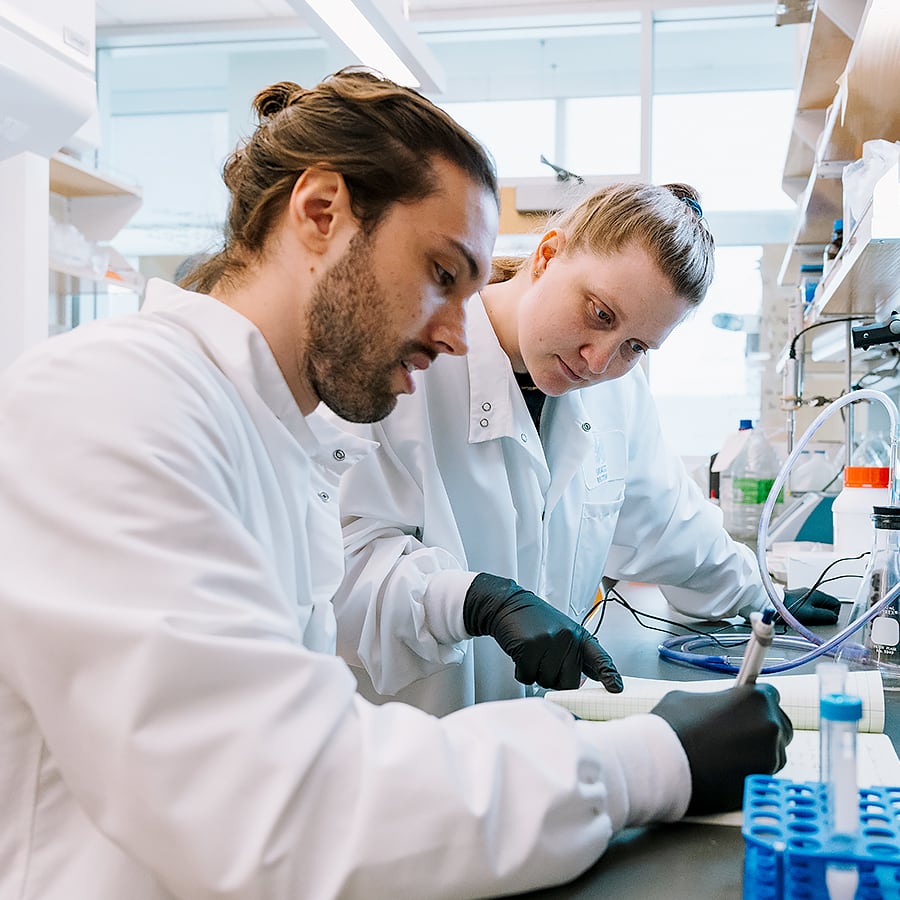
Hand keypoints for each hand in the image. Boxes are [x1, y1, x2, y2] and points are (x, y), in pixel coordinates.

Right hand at [463, 573, 622, 692]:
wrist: (508, 605)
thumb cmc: (535, 621)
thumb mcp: (562, 630)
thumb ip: (576, 653)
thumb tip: (592, 676)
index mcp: (578, 635)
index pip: (599, 658)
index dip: (609, 675)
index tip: (616, 689)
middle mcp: (567, 638)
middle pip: (569, 682)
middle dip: (554, 678)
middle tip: (544, 661)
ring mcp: (548, 641)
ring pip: (546, 681)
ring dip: (536, 674)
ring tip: (532, 654)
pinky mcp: (529, 647)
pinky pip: (527, 677)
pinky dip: (522, 672)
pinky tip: (521, 655)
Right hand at [650, 683, 792, 815]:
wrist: (666, 766)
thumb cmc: (673, 729)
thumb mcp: (690, 698)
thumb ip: (715, 700)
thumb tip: (717, 706)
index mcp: (755, 698)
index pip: (770, 696)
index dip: (754, 704)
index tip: (745, 710)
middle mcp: (769, 726)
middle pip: (778, 724)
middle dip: (760, 727)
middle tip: (735, 733)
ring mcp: (770, 756)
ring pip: (774, 751)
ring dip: (758, 750)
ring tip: (728, 753)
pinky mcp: (762, 781)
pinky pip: (764, 772)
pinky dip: (751, 770)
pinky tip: (728, 768)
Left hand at [781, 587, 840, 625]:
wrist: (772, 603)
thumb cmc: (790, 607)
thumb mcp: (811, 614)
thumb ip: (825, 615)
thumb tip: (834, 618)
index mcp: (818, 594)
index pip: (836, 603)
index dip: (835, 613)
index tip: (828, 620)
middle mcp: (812, 593)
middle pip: (827, 605)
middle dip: (825, 614)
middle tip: (817, 620)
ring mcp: (804, 595)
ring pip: (818, 606)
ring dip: (816, 614)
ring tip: (808, 619)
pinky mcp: (797, 599)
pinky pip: (809, 606)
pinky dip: (808, 612)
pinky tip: (802, 616)